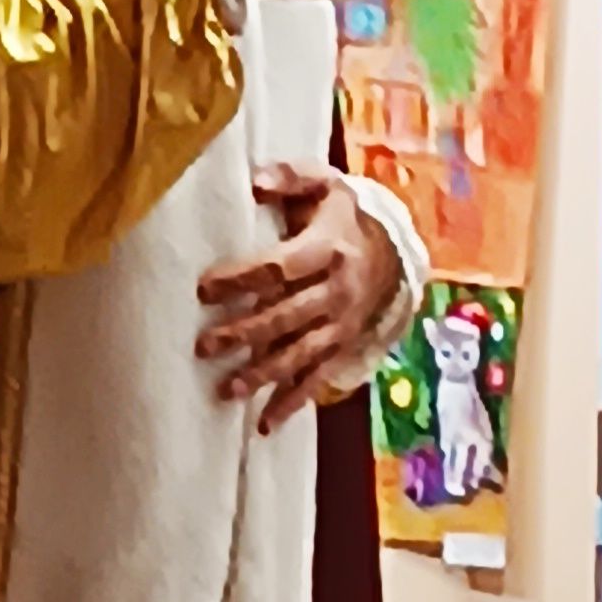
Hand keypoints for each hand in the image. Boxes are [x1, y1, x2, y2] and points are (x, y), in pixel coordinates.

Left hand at [196, 167, 399, 432]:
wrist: (397, 248)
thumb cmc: (346, 214)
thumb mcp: (326, 183)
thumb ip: (291, 178)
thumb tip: (256, 181)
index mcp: (328, 248)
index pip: (279, 267)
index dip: (242, 278)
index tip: (204, 289)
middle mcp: (337, 290)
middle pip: (286, 315)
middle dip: (245, 333)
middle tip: (205, 345)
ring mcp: (341, 323)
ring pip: (300, 352)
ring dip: (263, 374)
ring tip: (227, 390)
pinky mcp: (342, 345)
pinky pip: (317, 378)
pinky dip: (292, 402)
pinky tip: (264, 423)